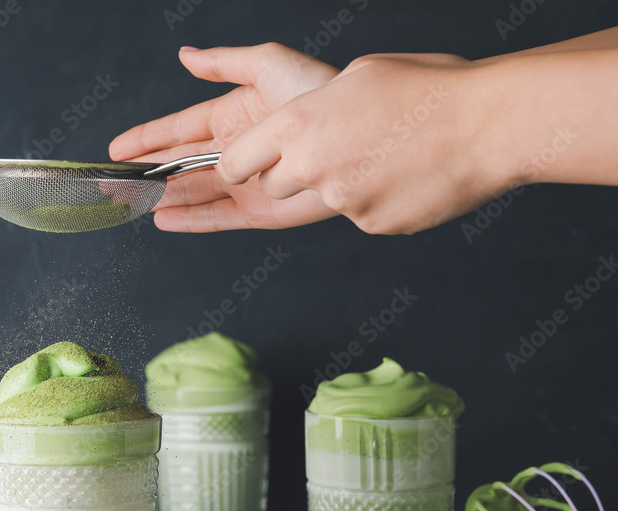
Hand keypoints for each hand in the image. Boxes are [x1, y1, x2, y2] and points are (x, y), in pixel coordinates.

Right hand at [109, 44, 339, 231]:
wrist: (354, 133)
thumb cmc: (318, 92)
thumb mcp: (266, 64)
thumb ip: (223, 64)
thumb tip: (185, 55)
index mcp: (231, 117)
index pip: (178, 130)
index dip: (146, 138)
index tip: (117, 150)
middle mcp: (233, 151)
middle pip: (178, 165)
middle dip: (146, 174)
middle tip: (113, 183)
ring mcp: (245, 181)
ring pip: (191, 192)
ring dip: (161, 197)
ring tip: (130, 202)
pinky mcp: (260, 210)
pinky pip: (217, 217)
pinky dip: (189, 220)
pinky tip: (162, 219)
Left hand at [218, 53, 504, 233]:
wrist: (487, 126)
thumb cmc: (428, 90)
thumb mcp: (359, 75)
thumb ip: (315, 105)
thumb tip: (300, 122)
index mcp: (296, 125)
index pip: (233, 163)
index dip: (238, 166)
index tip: (246, 166)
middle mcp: (309, 168)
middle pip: (271, 187)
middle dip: (290, 174)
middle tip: (332, 149)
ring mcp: (340, 201)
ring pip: (320, 199)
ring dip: (340, 183)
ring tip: (384, 154)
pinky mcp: (370, 225)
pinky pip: (360, 214)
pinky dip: (375, 199)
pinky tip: (405, 174)